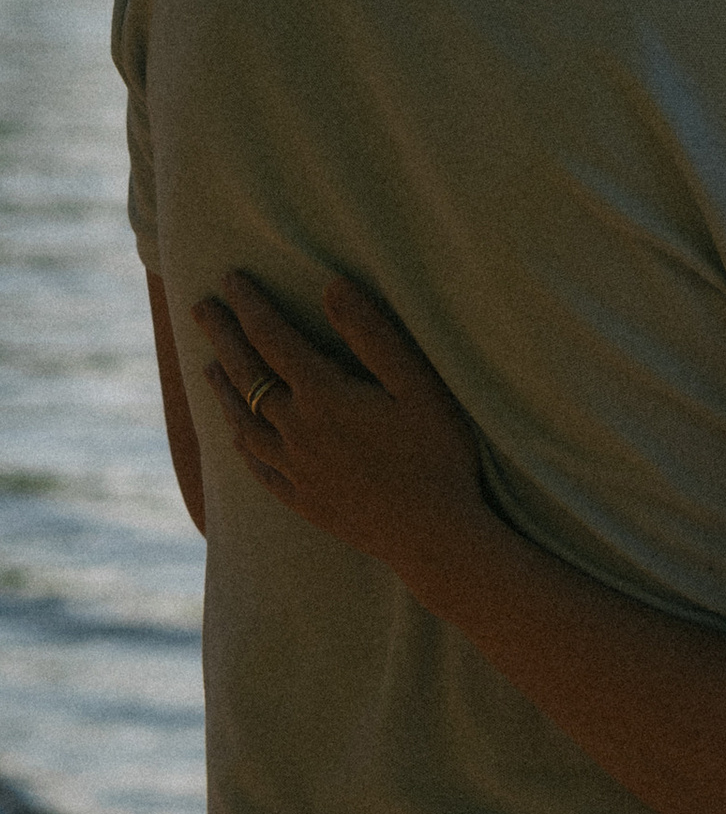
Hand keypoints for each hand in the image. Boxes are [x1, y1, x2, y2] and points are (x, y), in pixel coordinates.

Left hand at [193, 274, 496, 602]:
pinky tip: (235, 433)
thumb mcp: (418, 385)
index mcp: (324, 396)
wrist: (432, 535)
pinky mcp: (300, 498)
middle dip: (222, 336)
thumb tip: (332, 286)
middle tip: (201, 308)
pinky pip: (254, 464)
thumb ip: (373, 334)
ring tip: (209, 366)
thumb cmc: (437, 454)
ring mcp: (294, 468)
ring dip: (222, 388)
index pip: (273, 339)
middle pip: (246, 375)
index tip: (229, 277)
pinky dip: (238, 440)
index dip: (250, 305)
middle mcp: (296, 430)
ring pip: (241, 421)